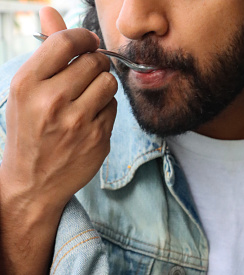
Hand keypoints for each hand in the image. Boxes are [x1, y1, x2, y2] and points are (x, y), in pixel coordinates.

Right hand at [0, 7, 117, 211]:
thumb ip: (43, 52)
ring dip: (103, 85)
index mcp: (28, 84)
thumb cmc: (28, 132)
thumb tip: (51, 12)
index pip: (67, 42)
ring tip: (88, 97)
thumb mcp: (25, 91)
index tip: (89, 42)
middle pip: (94, 61)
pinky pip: (113, 108)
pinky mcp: (98, 140)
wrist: (33, 183)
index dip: (84, 37)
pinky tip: (90, 120)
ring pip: (108, 83)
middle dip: (95, 63)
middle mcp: (53, 102)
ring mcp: (78, 123)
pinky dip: (106, 109)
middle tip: (87, 75)